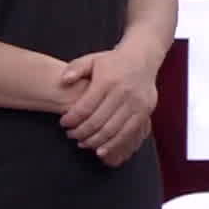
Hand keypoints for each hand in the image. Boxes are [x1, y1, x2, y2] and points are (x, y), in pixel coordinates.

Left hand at [59, 49, 157, 166]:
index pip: (85, 107)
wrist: (142, 58)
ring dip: (95, 141)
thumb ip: (75, 68)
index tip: (63, 123)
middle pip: (97, 122)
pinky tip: (100, 150)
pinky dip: (113, 145)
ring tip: (82, 143)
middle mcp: (123, 93)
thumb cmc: (113, 62)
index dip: (71, 119)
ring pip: (112, 131)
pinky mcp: (145, 112)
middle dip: (80, 133)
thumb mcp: (92, 59)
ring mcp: (136, 104)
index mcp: (108, 80)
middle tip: (71, 135)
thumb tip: (63, 80)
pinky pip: (127, 134)